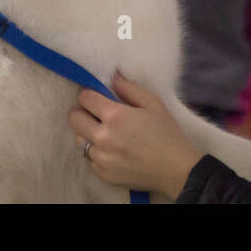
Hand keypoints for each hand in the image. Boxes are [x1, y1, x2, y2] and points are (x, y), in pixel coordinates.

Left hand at [68, 72, 203, 199]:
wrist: (176, 170)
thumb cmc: (167, 133)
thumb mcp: (153, 103)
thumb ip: (129, 88)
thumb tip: (112, 76)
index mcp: (115, 116)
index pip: (85, 99)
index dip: (89, 95)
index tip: (96, 97)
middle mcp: (103, 138)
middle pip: (74, 119)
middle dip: (82, 112)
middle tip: (95, 114)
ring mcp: (101, 158)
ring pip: (79, 140)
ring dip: (87, 133)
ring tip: (103, 133)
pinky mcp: (103, 174)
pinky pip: (89, 159)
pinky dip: (95, 152)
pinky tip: (111, 150)